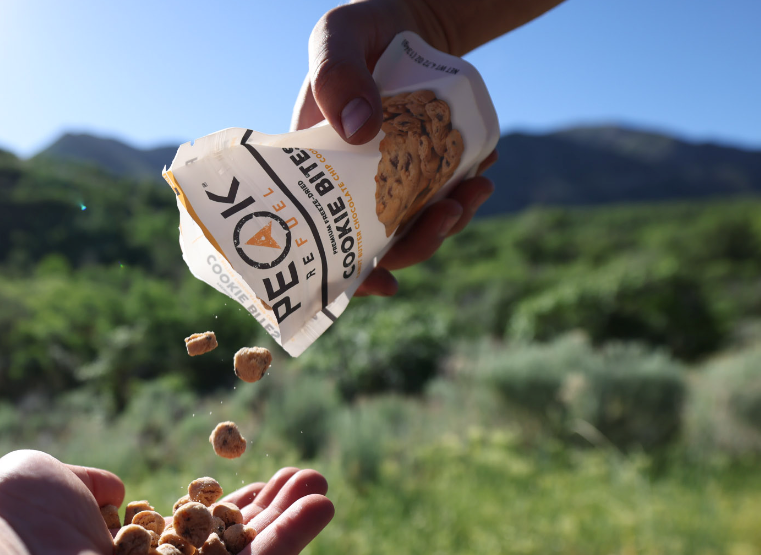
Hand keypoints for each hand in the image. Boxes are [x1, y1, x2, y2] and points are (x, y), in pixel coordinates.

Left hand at [0, 451, 332, 554]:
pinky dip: (289, 546)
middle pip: (222, 549)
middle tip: (307, 479)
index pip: (180, 531)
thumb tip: (120, 494)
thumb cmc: (13, 532)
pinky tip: (320, 508)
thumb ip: (89, 484)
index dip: (221, 503)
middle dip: (266, 513)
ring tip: (324, 486)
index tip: (255, 478)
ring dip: (288, 526)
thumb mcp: (48, 481)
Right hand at [291, 0, 496, 296]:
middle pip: (375, 244)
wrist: (407, 16)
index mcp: (312, 172)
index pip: (317, 237)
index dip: (344, 274)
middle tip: (450, 215)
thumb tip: (360, 131)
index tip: (382, 284)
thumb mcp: (337, 36)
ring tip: (480, 187)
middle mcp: (347, 186)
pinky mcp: (421, 168)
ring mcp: (386, 180)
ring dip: (449, 222)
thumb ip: (336, 74)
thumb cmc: (360, 28)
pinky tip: (485, 167)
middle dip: (417, 245)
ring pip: (413, 227)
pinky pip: (441, 198)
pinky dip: (465, 193)